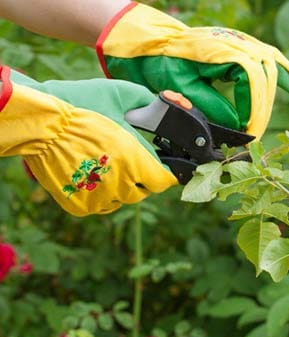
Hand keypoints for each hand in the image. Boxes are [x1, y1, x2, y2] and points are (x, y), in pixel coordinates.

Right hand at [0, 66, 177, 215]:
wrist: (39, 122)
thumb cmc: (80, 105)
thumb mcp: (121, 94)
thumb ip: (148, 102)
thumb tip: (164, 105)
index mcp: (135, 160)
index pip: (163, 180)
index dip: (165, 172)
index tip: (163, 167)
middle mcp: (120, 184)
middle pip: (143, 191)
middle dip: (142, 178)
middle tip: (131, 161)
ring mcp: (99, 198)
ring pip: (122, 199)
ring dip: (121, 186)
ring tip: (108, 165)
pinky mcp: (80, 206)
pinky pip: (100, 204)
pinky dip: (100, 193)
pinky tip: (93, 175)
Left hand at [96, 2, 288, 139]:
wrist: (147, 43)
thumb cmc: (158, 64)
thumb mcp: (178, 89)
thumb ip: (210, 108)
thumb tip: (238, 127)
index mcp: (220, 50)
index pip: (252, 80)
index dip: (254, 108)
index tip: (248, 132)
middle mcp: (235, 42)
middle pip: (266, 74)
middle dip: (265, 106)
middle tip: (257, 134)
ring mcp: (239, 43)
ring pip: (272, 64)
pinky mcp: (240, 49)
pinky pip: (270, 60)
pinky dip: (288, 75)